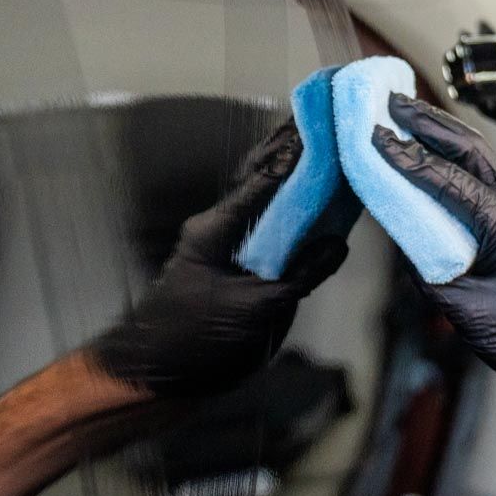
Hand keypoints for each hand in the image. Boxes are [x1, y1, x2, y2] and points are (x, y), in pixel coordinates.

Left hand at [91, 122, 353, 396]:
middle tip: (322, 120)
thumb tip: (337, 244)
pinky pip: (265, 230)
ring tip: (321, 148)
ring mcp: (223, 246)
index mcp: (218, 228)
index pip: (264, 180)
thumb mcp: (258, 309)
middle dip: (289, 151)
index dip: (295, 154)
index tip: (323, 128)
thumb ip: (301, 274)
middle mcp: (220, 228)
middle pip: (260, 180)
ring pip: (262, 202)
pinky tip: (311, 202)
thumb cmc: (196, 340)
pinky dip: (289, 212)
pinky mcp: (231, 266)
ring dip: (289, 177)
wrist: (158, 375)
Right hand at [371, 94, 495, 413]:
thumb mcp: (462, 307)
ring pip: (480, 156)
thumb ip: (428, 265)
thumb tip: (403, 234)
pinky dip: (455, 158)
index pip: (450, 180)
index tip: (376, 137)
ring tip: (408, 114)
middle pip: (471, 149)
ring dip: (443, 133)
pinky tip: (434, 151)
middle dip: (429, 123)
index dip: (408, 158)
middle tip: (390, 102)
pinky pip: (484, 178)